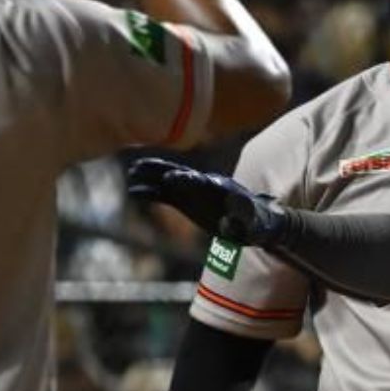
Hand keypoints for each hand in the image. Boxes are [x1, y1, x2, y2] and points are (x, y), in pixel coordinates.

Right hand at [127, 158, 287, 245]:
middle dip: (163, 169)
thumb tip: (230, 225)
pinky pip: (165, 195)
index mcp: (222, 189)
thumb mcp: (255, 224)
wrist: (256, 222)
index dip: (187, 180)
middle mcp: (205, 185)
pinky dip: (151, 192)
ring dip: (151, 176)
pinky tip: (134, 191)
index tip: (172, 179)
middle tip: (142, 166)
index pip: (201, 182)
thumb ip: (243, 221)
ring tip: (132, 172)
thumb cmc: (257, 222)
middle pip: (181, 173)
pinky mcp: (186, 201)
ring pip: (169, 180)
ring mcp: (193, 191)